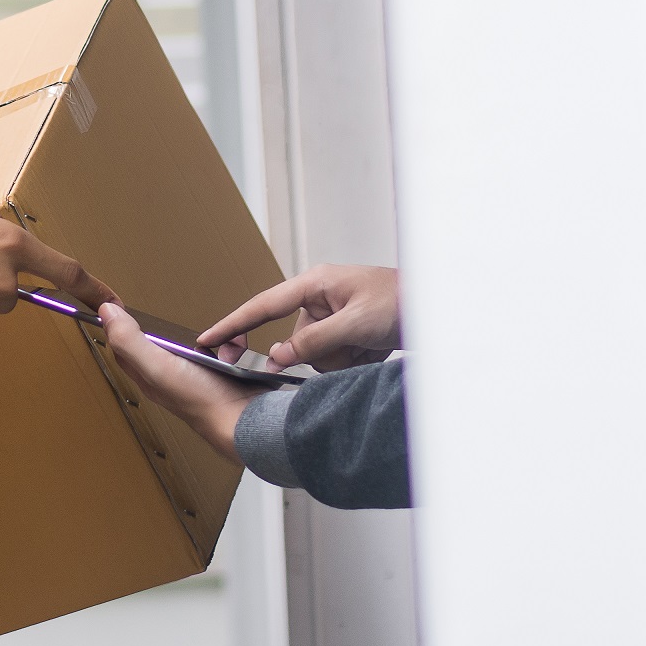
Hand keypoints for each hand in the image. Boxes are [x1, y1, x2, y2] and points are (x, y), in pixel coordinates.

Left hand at [100, 303, 266, 461]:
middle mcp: (169, 378)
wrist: (247, 420)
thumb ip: (130, 341)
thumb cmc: (203, 400)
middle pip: (153, 347)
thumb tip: (106, 312)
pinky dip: (223, 343)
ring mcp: (195, 377)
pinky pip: (217, 351)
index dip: (116, 328)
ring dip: (196, 335)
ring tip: (200, 331)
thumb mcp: (158, 366)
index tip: (115, 306)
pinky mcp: (219, 374)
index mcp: (149, 377)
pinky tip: (228, 342)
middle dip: (156, 329)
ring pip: (188, 347)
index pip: (123, 351)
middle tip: (152, 312)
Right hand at [198, 263, 400, 370]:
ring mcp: (333, 318)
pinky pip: (334, 360)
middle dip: (324, 354)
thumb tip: (278, 357)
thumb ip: (315, 342)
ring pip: (316, 356)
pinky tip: (376, 350)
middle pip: (296, 342)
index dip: (234, 324)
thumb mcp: (357, 324)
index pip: (264, 306)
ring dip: (344, 360)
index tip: (208, 339)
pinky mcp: (345, 334)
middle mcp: (319, 299)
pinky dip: (354, 362)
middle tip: (353, 348)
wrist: (437, 309)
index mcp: (315, 284)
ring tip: (373, 346)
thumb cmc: (401, 302)